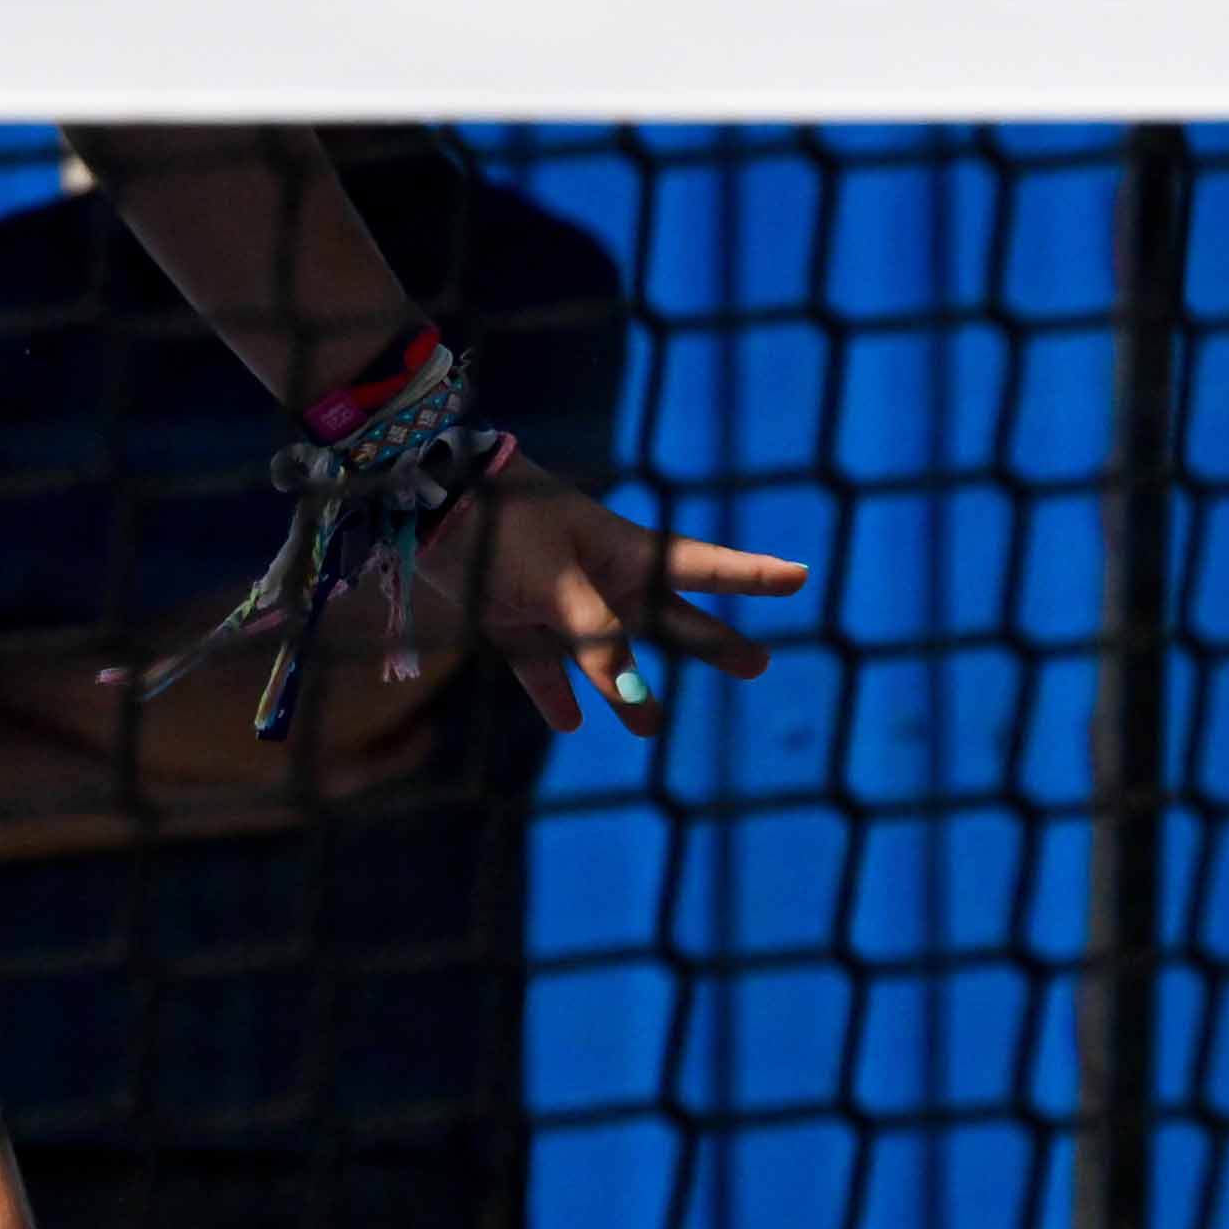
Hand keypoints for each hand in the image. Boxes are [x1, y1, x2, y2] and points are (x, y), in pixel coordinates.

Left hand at [430, 452, 811, 740]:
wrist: (426, 500)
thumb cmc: (505, 524)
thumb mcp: (559, 579)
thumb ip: (599, 636)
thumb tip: (636, 701)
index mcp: (623, 551)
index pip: (702, 566)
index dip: (751, 575)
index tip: (801, 576)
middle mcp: (598, 577)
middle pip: (666, 618)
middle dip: (711, 640)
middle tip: (758, 665)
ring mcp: (555, 598)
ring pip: (604, 652)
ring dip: (627, 687)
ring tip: (652, 728)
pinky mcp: (510, 617)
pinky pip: (540, 664)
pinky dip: (554, 692)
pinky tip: (570, 721)